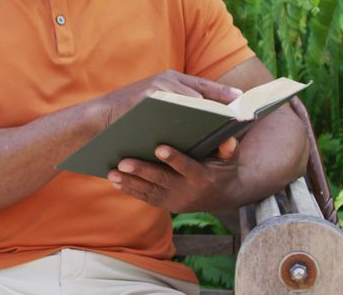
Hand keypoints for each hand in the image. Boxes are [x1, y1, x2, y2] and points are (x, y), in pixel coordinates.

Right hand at [96, 70, 242, 127]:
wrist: (100, 118)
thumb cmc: (131, 115)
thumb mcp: (158, 106)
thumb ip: (178, 106)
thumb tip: (205, 117)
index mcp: (171, 80)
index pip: (204, 85)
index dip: (224, 92)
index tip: (244, 99)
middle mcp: (168, 79)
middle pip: (203, 91)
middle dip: (224, 102)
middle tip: (243, 113)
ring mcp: (159, 87)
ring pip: (193, 99)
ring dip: (212, 111)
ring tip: (229, 123)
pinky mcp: (149, 96)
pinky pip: (176, 107)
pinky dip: (191, 116)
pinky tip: (204, 129)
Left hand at [107, 137, 246, 213]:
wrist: (223, 196)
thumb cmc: (224, 168)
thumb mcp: (230, 158)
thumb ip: (228, 148)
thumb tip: (228, 138)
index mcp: (202, 177)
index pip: (187, 167)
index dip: (174, 159)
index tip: (160, 148)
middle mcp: (187, 191)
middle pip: (161, 180)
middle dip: (142, 171)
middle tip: (123, 162)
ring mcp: (175, 200)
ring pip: (149, 191)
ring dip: (129, 182)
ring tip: (112, 173)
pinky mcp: (166, 204)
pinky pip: (146, 198)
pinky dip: (130, 190)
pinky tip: (115, 181)